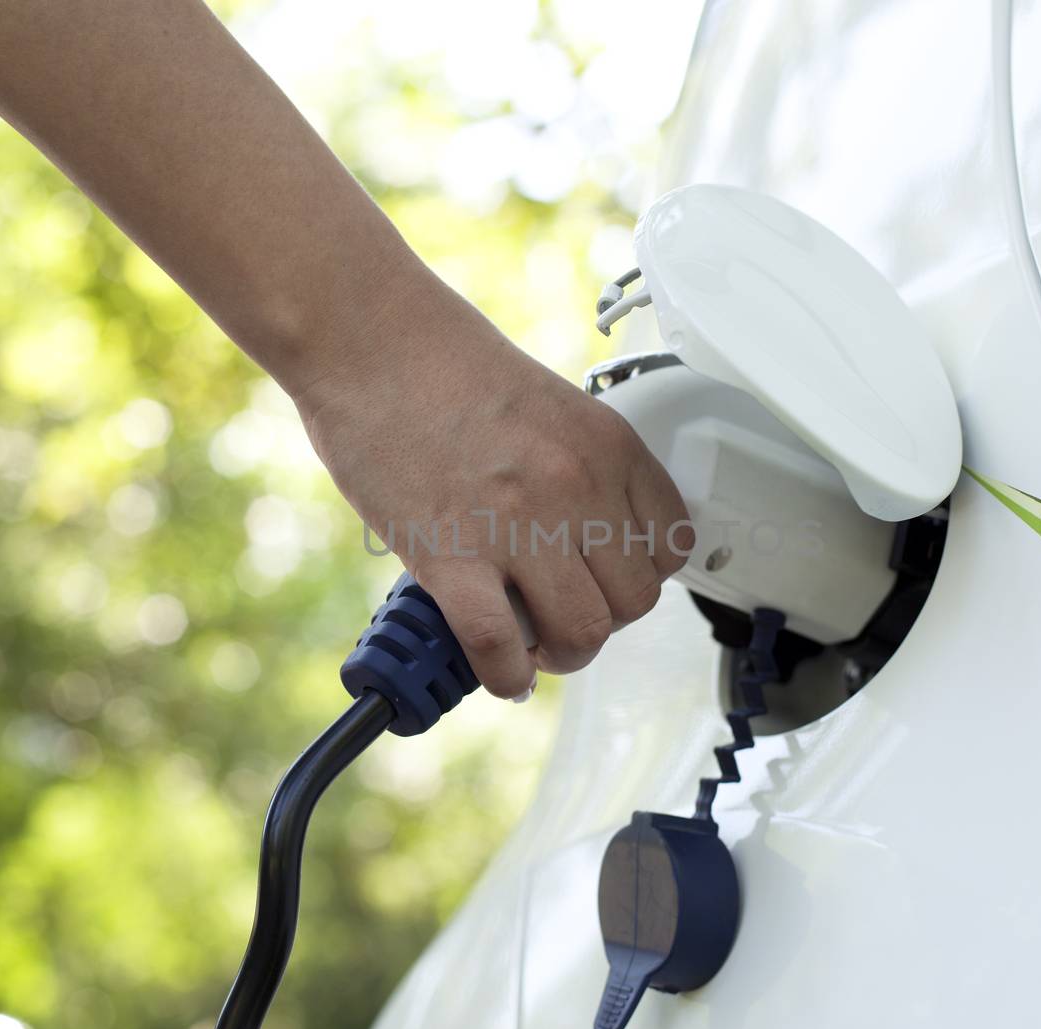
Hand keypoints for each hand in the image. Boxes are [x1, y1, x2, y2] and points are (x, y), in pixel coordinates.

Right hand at [294, 267, 692, 698]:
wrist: (369, 340)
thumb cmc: (442, 365)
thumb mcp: (550, 407)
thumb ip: (579, 471)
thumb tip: (585, 544)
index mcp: (607, 446)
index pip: (672, 547)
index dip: (639, 578)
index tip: (609, 583)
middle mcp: (575, 487)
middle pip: (634, 602)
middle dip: (603, 623)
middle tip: (565, 618)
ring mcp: (517, 524)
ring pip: (582, 634)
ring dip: (561, 656)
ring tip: (535, 647)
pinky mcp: (452, 556)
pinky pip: (500, 647)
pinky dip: (506, 676)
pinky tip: (501, 671)